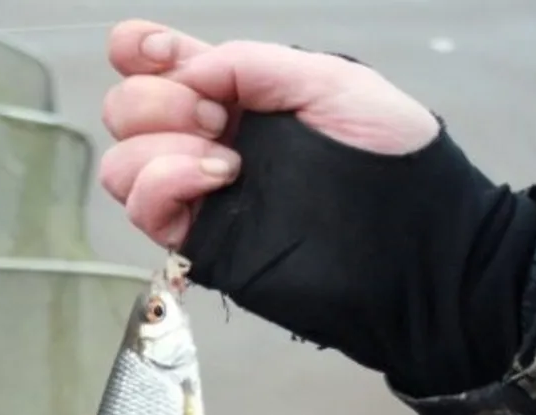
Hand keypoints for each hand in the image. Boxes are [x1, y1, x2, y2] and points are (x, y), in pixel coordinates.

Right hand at [99, 19, 439, 246]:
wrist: (414, 245)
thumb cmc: (392, 160)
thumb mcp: (330, 82)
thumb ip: (252, 65)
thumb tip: (186, 72)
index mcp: (237, 94)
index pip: (156, 63)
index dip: (139, 48)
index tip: (157, 50)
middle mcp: (208, 140)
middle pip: (125, 109)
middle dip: (158, 100)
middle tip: (219, 116)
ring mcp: (199, 194)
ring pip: (122, 164)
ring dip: (159, 147)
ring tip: (225, 157)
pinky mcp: (202, 241)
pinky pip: (143, 209)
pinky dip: (164, 183)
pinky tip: (217, 178)